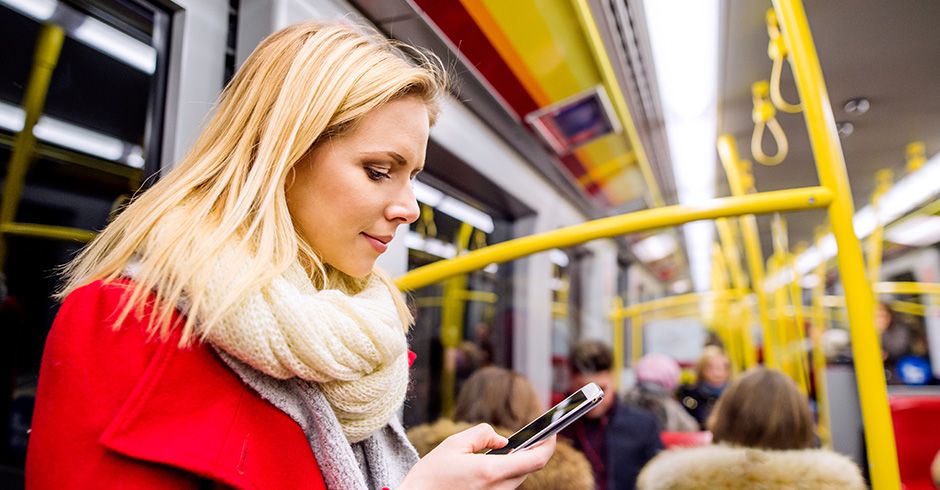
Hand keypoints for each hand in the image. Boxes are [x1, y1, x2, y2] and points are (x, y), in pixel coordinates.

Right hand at [398, 423, 555, 489]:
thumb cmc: (431, 475)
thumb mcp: (453, 445)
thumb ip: (482, 435)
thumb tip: (502, 439)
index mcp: (490, 472)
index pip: (535, 460)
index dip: (549, 444)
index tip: (552, 432)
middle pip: (529, 469)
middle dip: (534, 451)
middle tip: (535, 435)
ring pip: (518, 479)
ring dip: (519, 462)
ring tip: (515, 446)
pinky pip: (505, 486)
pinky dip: (506, 473)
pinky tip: (497, 463)